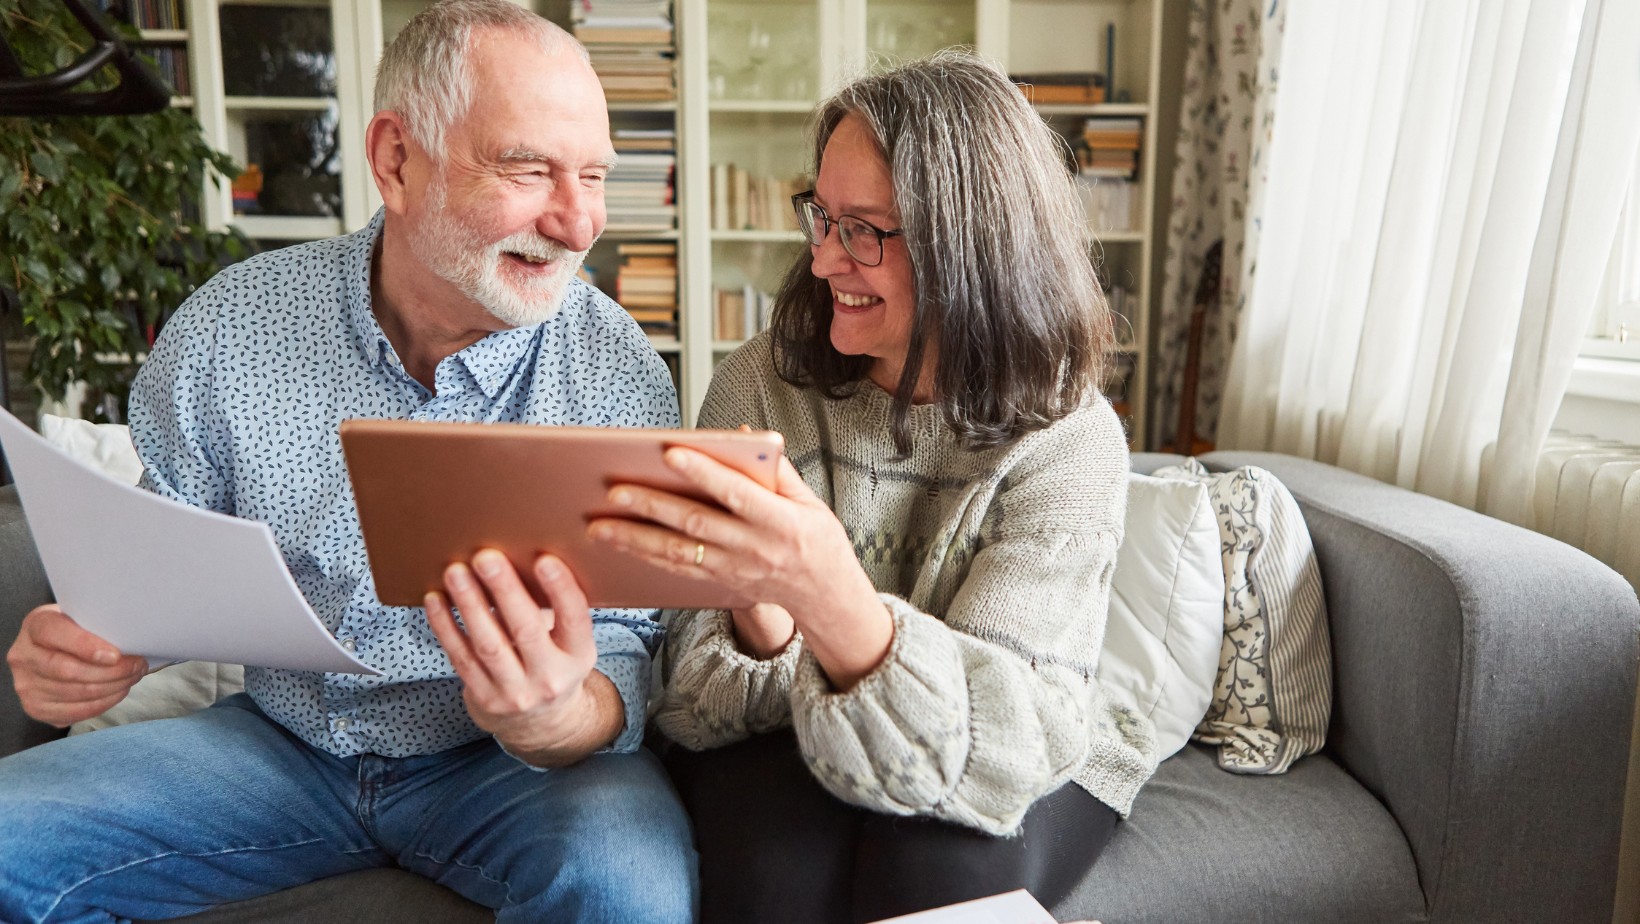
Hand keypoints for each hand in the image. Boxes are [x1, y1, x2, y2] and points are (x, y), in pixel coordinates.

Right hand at [6, 605, 147, 726]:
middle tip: (137, 665)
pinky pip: (75, 712)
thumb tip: (132, 636)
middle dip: (111, 671)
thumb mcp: (83, 616)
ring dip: (113, 687)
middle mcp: (23, 656)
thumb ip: (97, 623)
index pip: (54, 633)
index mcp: (35, 625)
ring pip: (75, 693)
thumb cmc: (78, 630)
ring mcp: (26, 685)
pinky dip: (104, 703)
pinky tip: (118, 691)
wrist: (56, 650)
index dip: (85, 645)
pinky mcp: (36, 708)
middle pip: (68, 670)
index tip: (115, 655)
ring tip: (133, 677)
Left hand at [424, 550, 622, 765]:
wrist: (540, 722)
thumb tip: (525, 554)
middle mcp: (550, 677)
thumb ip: (556, 610)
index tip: (544, 559)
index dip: (561, 589)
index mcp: (579, 656)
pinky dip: (446, 626)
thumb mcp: (569, 643)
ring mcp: (516, 693)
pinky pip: (461, 658)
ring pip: (489, 645)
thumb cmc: (553, 661)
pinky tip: (436, 600)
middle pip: (526, 631)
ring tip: (456, 573)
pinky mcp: (484, 698)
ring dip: (469, 605)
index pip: (574, 619)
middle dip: (504, 590)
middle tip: (486, 557)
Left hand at [589, 449, 891, 688]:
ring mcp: (734, 570)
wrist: (825, 595)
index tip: (670, 452)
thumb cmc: (817, 539)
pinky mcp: (720, 584)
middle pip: (695, 524)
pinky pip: (678, 570)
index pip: (735, 492)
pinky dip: (646, 558)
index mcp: (779, 520)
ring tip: (598, 526)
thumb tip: (741, 434)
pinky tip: (620, 546)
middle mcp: (753, 547)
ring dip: (635, 539)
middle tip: (613, 492)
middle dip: (652, 507)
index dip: (703, 472)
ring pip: (677, 553)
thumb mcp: (808, 501)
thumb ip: (775, 468)